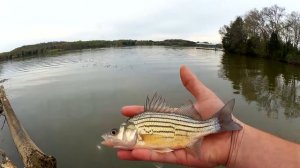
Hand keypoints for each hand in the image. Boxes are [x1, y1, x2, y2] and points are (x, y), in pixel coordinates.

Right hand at [118, 65, 232, 166]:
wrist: (231, 135)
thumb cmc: (219, 116)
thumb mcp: (204, 96)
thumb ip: (191, 83)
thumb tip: (182, 67)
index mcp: (174, 118)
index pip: (151, 115)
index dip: (138, 112)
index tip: (124, 110)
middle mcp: (171, 132)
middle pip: (146, 133)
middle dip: (129, 134)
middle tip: (112, 135)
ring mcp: (173, 144)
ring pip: (148, 147)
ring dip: (131, 148)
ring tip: (115, 149)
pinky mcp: (178, 156)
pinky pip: (159, 156)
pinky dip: (145, 155)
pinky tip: (131, 153)